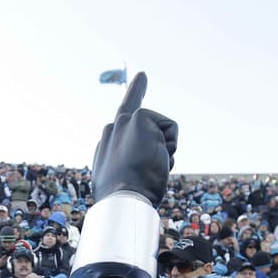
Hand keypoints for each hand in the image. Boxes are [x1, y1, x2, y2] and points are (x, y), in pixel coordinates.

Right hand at [90, 73, 178, 207]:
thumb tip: (140, 199)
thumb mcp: (125, 191)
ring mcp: (124, 122)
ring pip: (161, 132)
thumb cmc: (126, 202)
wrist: (124, 201)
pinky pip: (171, 130)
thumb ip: (129, 178)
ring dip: (165, 151)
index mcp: (106, 149)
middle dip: (137, 86)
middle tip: (143, 74)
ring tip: (151, 169)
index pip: (119, 128)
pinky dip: (171, 148)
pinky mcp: (140, 119)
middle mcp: (112, 131)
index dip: (127, 117)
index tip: (128, 93)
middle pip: (130, 104)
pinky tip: (156, 160)